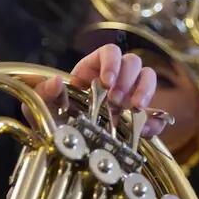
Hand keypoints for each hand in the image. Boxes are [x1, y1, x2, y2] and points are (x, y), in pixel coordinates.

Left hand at [34, 44, 165, 137]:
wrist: (64, 146)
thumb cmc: (53, 120)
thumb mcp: (43, 106)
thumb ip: (44, 93)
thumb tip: (55, 82)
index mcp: (92, 69)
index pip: (110, 52)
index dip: (112, 62)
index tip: (108, 81)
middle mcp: (114, 79)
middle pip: (132, 62)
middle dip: (128, 80)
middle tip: (117, 100)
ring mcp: (128, 96)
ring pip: (148, 78)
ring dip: (145, 91)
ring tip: (135, 109)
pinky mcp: (138, 118)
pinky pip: (155, 113)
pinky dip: (155, 120)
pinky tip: (147, 129)